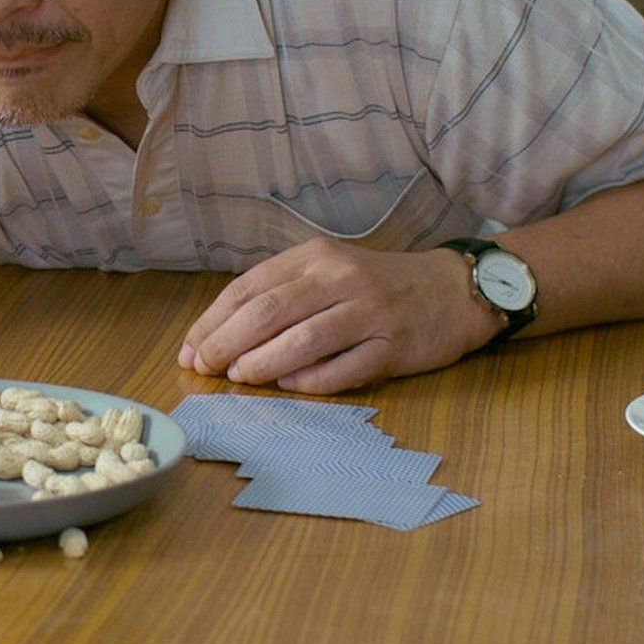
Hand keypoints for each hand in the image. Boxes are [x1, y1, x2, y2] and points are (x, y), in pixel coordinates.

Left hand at [177, 237, 502, 394]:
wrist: (453, 289)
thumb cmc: (376, 286)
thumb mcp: (326, 271)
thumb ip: (280, 296)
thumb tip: (221, 338)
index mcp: (315, 256)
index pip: (249, 288)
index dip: (213, 321)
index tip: (189, 350)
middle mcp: (340, 278)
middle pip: (269, 312)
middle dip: (226, 342)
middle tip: (203, 367)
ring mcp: (369, 311)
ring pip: (303, 340)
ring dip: (262, 363)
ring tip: (237, 378)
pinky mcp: (394, 345)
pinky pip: (345, 369)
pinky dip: (310, 381)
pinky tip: (288, 387)